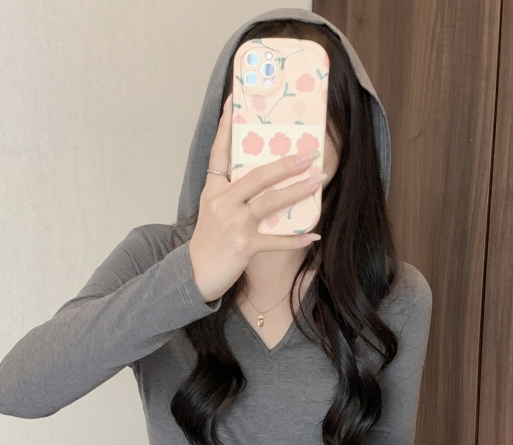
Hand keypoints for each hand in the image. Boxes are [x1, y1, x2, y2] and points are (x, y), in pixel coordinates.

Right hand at [189, 94, 327, 302]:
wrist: (194, 276)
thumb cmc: (208, 242)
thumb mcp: (212, 211)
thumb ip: (230, 192)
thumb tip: (263, 176)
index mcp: (212, 190)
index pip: (219, 152)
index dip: (227, 126)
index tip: (234, 100)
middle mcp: (221, 203)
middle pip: (256, 176)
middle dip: (285, 163)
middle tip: (309, 153)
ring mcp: (233, 224)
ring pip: (270, 202)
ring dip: (298, 191)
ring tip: (319, 180)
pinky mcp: (243, 246)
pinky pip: (275, 240)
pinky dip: (295, 238)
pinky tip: (314, 235)